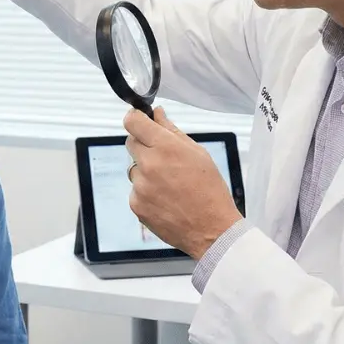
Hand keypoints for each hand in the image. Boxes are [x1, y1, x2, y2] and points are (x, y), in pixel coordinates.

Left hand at [124, 106, 241, 259]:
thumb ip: (172, 131)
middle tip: (163, 157)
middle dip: (143, 145)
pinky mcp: (136, 205)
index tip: (138, 119)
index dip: (134, 118)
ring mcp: (140, 186)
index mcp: (165, 147)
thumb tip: (156, 113)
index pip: (132, 122)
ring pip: (134, 169)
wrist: (212, 229)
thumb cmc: (210, 189)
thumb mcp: (197, 153)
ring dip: (146, 171)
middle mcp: (148, 164)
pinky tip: (166, 200)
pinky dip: (147, 193)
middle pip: (131, 143)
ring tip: (170, 185)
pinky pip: (136, 191)